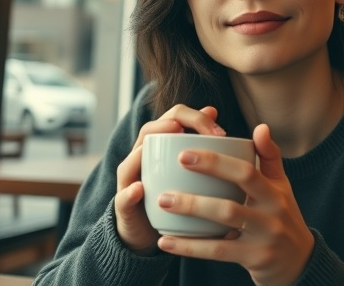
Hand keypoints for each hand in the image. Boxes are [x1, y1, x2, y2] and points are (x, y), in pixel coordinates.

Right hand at [114, 105, 225, 254]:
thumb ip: (200, 142)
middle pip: (150, 130)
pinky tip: (140, 188)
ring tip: (158, 151)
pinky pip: (123, 197)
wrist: (148, 233)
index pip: (173, 117)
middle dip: (173, 125)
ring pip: (131, 160)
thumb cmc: (174, 195)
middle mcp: (139, 157)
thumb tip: (213, 110)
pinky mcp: (123, 206)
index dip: (196, 118)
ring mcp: (129, 181)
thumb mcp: (191, 168)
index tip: (221, 133)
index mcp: (159, 145)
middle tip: (199, 135)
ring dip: (143, 153)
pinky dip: (130, 192)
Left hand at [157, 124, 314, 285]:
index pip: (246, 171)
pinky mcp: (254, 259)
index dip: (216, 162)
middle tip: (169, 176)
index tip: (185, 153)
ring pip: (223, 222)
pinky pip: (218, 252)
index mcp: (274, 191)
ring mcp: (263, 238)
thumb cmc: (283, 215)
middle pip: (232, 197)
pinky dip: (190, 247)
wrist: (300, 262)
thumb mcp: (281, 185)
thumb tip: (261, 127)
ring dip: (191, 211)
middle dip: (199, 188)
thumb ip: (269, 156)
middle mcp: (271, 214)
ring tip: (163, 202)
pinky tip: (165, 241)